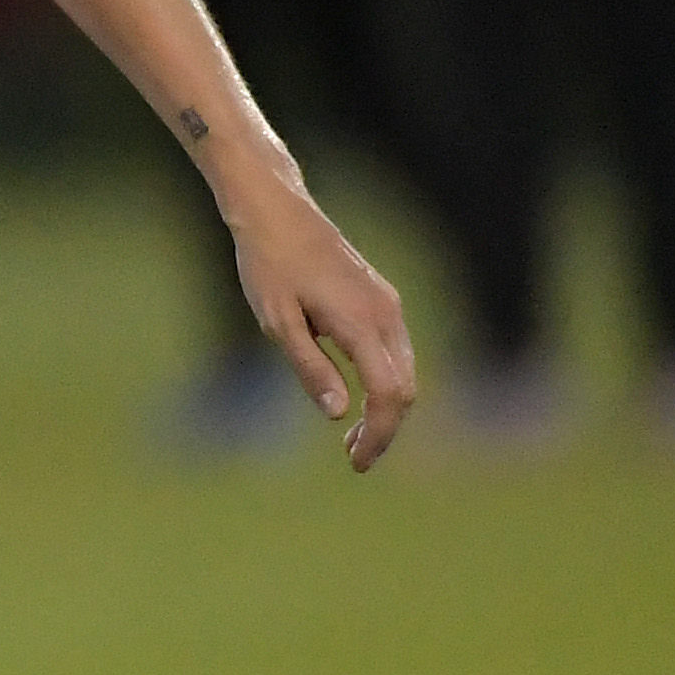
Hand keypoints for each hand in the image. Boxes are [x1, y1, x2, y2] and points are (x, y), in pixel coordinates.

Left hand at [225, 173, 419, 473]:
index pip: (390, 394)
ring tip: (350, 437)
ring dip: (385, 408)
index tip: (356, 463)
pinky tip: (357, 396)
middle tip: (352, 458)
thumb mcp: (278, 322)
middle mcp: (386, 314)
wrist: (277, 212)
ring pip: (405, 371)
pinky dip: (385, 383)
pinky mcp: (381, 299)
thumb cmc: (268, 265)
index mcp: (361, 323)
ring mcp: (387, 304)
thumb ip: (309, 368)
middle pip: (405, 389)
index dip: (378, 435)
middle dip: (384, 429)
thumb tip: (337, 414)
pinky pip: (396, 353)